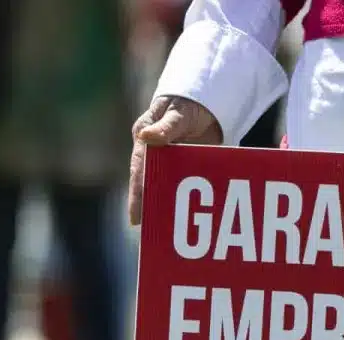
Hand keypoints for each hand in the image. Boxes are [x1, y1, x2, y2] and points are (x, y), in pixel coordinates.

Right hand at [128, 95, 223, 225]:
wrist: (208, 102)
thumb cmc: (187, 104)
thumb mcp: (178, 112)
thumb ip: (166, 126)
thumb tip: (146, 137)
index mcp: (145, 140)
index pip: (139, 170)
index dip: (136, 195)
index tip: (135, 217)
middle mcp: (153, 154)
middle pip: (149, 184)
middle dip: (149, 207)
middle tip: (151, 232)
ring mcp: (169, 162)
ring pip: (165, 188)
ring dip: (167, 206)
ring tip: (168, 231)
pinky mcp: (186, 167)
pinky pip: (184, 186)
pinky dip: (186, 201)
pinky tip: (190, 219)